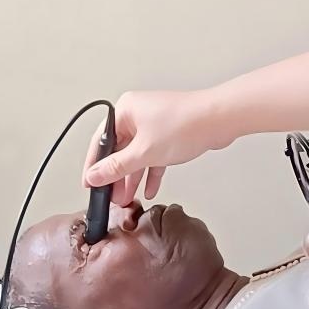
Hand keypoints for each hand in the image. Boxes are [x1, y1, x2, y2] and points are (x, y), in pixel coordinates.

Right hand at [83, 89, 225, 206]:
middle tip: (111, 197)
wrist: (219, 119)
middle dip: (116, 176)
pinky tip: (149, 189)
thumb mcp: (143, 152)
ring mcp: (154, 123)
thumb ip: (116, 167)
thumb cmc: (184, 124)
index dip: (94, 166)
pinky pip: (153, 155)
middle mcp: (137, 114)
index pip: (100, 141)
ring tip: (127, 198)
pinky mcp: (169, 133)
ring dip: (133, 177)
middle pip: (119, 149)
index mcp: (125, 110)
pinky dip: (151, 171)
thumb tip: (95, 175)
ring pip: (137, 155)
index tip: (90, 184)